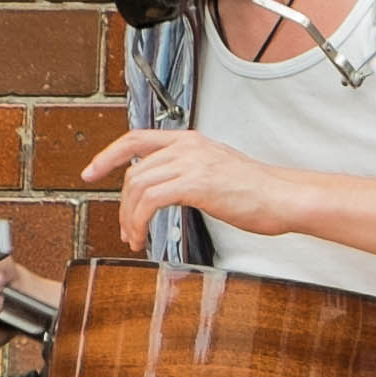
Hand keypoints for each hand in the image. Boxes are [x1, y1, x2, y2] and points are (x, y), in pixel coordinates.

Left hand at [81, 129, 309, 240]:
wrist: (284, 197)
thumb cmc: (257, 191)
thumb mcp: (217, 171)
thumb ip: (189, 171)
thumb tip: (165, 188)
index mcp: (190, 140)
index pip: (136, 139)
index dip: (108, 155)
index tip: (91, 171)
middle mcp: (187, 146)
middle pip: (133, 171)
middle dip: (122, 204)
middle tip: (125, 228)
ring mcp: (191, 163)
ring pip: (137, 187)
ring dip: (129, 217)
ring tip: (134, 237)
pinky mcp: (196, 184)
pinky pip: (150, 201)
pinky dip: (139, 221)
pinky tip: (142, 236)